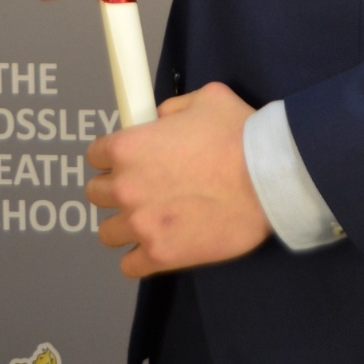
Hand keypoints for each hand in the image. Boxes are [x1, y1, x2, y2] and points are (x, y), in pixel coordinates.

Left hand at [86, 82, 272, 276]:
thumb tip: (160, 120)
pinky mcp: (160, 256)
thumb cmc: (238, 134)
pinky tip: (158, 243)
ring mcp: (141, 225)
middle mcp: (126, 187)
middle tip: (142, 186)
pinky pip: (129, 265)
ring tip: (150, 218)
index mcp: (129, 147)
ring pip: (108, 232)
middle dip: (115, 188)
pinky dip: (140, 257)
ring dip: (125, 224)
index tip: (128, 159)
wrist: (267, 178)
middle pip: (96, 194)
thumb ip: (172, 108)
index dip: (113, 155)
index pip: (96, 155)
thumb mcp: (205, 98)